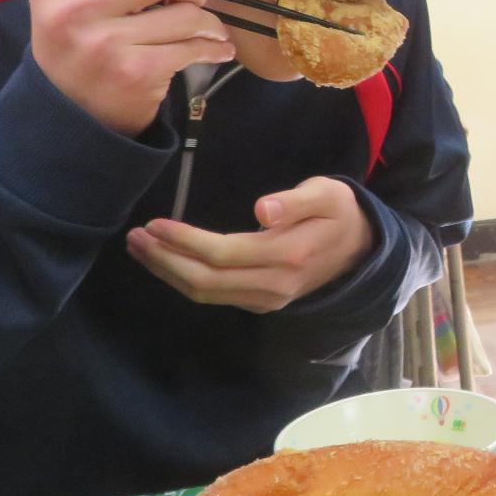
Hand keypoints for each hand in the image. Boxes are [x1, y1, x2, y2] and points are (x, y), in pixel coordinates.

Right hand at [28, 0, 232, 136]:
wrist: (69, 116)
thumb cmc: (82, 45)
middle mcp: (73, 12)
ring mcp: (103, 45)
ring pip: (185, 14)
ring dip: (207, 23)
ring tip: (206, 32)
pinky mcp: (133, 74)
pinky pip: (192, 48)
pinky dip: (212, 49)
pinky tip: (215, 51)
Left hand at [126, 176, 373, 312]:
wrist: (361, 249)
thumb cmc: (339, 212)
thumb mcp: (328, 194)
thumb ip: (296, 200)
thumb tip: (263, 210)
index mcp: (288, 256)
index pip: (223, 254)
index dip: (185, 241)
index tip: (155, 223)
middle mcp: (274, 286)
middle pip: (205, 281)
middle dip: (164, 260)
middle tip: (134, 236)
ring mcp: (266, 299)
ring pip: (205, 293)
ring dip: (167, 272)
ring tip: (139, 248)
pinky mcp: (259, 302)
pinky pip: (213, 295)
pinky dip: (183, 279)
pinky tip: (165, 262)